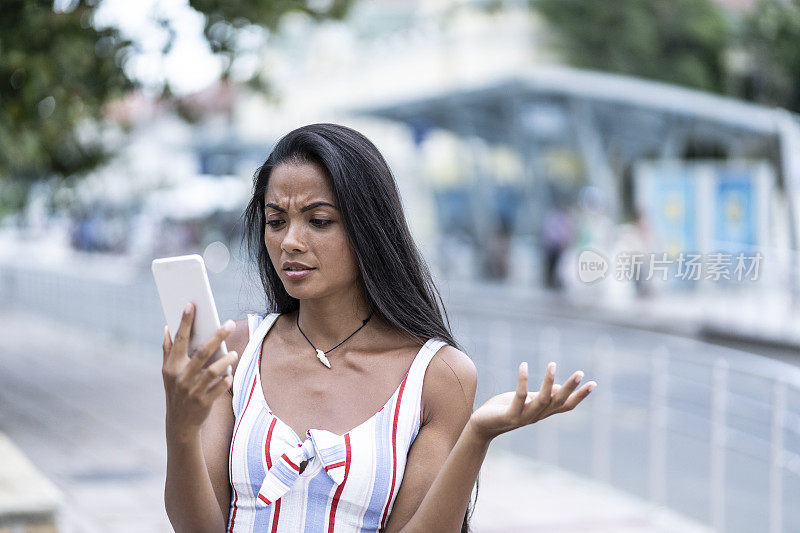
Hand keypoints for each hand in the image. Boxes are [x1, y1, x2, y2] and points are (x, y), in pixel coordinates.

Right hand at [161, 302, 238, 441]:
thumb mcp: (167, 373)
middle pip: (202, 352)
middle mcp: (181, 377)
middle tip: (229, 323)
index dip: (185, 322)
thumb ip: (168, 351)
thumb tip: (166, 328)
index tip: (192, 304)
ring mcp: (192, 390)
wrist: (179, 423)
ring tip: (234, 353)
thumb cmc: (175, 390)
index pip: (179, 339)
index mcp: (172, 366)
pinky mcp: (204, 402)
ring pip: (213, 370)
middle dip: (217, 336)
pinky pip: (220, 387)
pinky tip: (230, 374)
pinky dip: (226, 379)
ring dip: (226, 360)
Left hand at [468, 361, 595, 441]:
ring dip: (548, 382)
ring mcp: (524, 417)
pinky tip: (523, 365)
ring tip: (552, 364)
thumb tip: (558, 389)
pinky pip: (519, 396)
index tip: (593, 384)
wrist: (482, 425)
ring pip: (542, 400)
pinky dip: (522, 380)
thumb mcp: (525, 401)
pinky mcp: (509, 415)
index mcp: (542, 412)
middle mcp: (536, 416)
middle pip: (557, 402)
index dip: (579, 396)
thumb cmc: (504, 409)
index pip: (565, 405)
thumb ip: (541, 396)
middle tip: (580, 373)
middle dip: (570, 388)